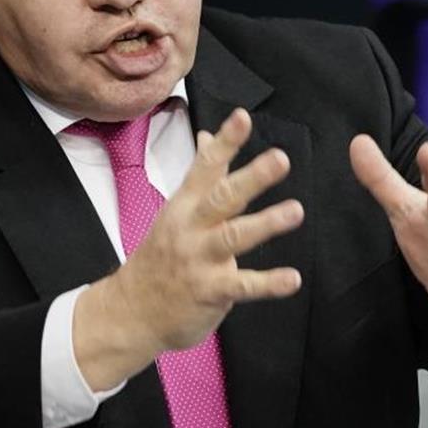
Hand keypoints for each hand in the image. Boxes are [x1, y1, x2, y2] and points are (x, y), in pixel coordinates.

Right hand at [75, 108, 303, 389]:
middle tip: (281, 158)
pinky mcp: (211, 291)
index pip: (205, 167)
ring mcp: (200, 259)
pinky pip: (242, 286)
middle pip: (222, 197)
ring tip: (296, 211)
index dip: (225, 142)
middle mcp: (191, 227)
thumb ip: (202, 174)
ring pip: (233, 237)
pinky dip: (268, 283)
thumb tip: (209, 134)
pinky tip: (292, 279)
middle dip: (251, 177)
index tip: (243, 117)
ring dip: (265, 224)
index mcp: (185, 204)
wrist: (132, 311)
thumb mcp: (177, 210)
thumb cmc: (161, 256)